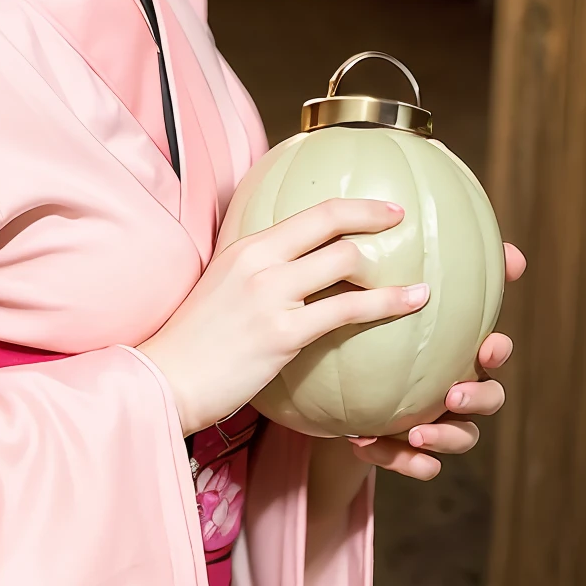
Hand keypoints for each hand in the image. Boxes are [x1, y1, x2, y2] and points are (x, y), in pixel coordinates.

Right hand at [139, 197, 429, 436]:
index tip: (387, 209)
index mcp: (246, 247)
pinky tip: (413, 304)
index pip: (312, 213)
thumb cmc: (194, 345)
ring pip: (344, 262)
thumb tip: (297, 278)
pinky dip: (388, 304)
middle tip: (405, 228)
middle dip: (377, 221)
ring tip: (418, 283)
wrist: (166, 379)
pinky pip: (347, 310)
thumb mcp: (223, 292)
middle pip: (332, 226)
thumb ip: (257, 276)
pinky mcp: (282, 332)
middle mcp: (259, 261)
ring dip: (388, 271)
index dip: (356, 207)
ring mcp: (270, 294)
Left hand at [347, 243, 526, 478]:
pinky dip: (397, 461)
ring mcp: (433, 420)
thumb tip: (490, 246)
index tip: (486, 347)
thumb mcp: (387, 291)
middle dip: (478, 400)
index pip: (494, 352)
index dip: (498, 352)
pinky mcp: (401, 448)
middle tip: (452, 395)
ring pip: (459, 439)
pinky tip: (364, 446)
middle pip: (488, 400)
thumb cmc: (374, 328)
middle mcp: (454, 387)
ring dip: (443, 440)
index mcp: (458, 352)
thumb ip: (423, 267)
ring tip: (413, 434)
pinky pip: (413, 464)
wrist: (332, 376)